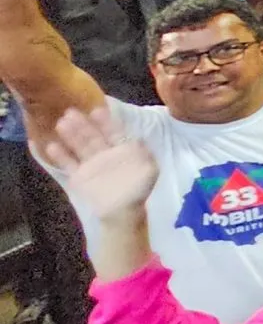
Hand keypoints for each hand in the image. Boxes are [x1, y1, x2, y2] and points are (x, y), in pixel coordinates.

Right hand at [40, 106, 160, 220]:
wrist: (123, 213)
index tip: (97, 110)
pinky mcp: (79, 176)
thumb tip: (138, 138)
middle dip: (83, 124)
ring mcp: (91, 164)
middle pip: (93, 136)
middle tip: (71, 112)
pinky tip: (52, 145)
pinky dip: (60, 155)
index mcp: (122, 150)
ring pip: (79, 146)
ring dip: (71, 135)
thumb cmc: (138, 190)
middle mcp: (105, 153)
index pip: (113, 132)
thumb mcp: (149, 170)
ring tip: (61, 123)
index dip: (106, 122)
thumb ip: (144, 153)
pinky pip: (68, 164)